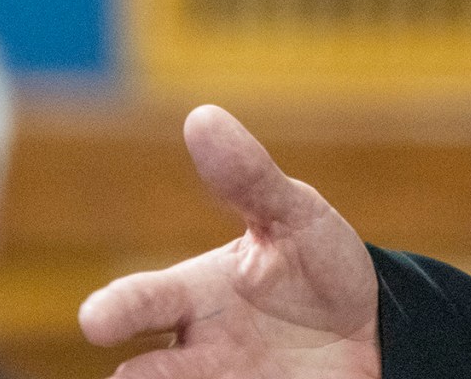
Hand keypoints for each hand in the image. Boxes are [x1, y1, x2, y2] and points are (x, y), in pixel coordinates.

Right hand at [79, 105, 382, 377]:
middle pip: (146, 373)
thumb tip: (202, 116)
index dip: (117, 310)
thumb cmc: (318, 266)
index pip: (141, 302)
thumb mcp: (295, 216)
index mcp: (193, 296)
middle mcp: (195, 352)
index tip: (95, 321)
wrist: (375, 330)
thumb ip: (250, 177)